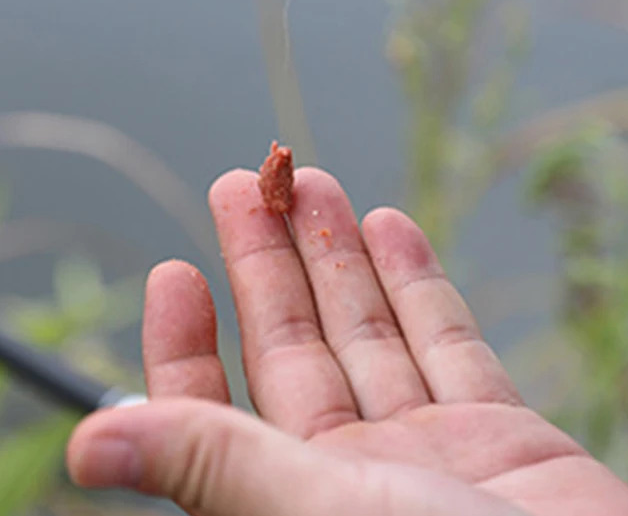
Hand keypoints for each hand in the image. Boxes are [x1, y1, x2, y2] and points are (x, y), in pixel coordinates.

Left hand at [67, 168, 627, 515]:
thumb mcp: (320, 513)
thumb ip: (216, 463)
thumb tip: (89, 439)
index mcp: (296, 503)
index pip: (216, 414)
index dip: (188, 344)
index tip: (174, 269)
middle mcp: (358, 476)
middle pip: (297, 347)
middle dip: (271, 261)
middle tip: (253, 179)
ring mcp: (434, 452)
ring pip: (372, 330)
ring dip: (340, 254)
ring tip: (313, 183)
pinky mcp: (504, 435)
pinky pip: (450, 342)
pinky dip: (419, 282)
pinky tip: (390, 226)